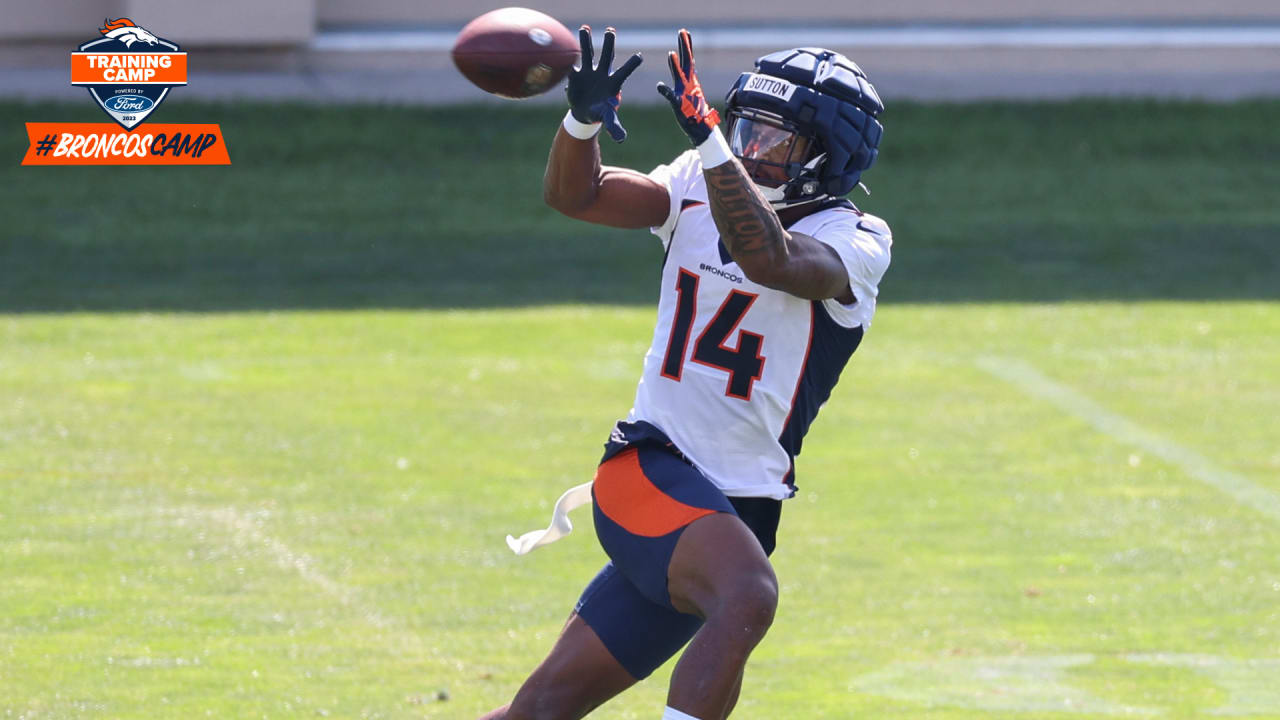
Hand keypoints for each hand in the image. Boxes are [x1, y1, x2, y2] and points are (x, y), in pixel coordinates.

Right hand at [565, 25, 642, 141]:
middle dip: (609, 44)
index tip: (640, 56)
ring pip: (588, 54)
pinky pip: (572, 65)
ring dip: (586, 42)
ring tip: (585, 28)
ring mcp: (589, 72)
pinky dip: (568, 59)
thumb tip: (621, 139)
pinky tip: (564, 49)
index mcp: (613, 83)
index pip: (624, 72)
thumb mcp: (607, 118)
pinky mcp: (576, 75)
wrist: (585, 113)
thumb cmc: (600, 113)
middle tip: (611, 31)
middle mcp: (602, 74)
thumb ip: (614, 125)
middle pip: (607, 56)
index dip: (631, 64)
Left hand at [656, 29, 720, 145]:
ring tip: (670, 54)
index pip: (689, 59)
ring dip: (675, 66)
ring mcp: (684, 94)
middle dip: (684, 47)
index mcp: (691, 81)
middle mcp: (689, 84)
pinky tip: (659, 85)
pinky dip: (665, 91)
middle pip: (687, 62)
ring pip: (679, 76)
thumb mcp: (690, 94)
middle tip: (682, 32)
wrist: (702, 129)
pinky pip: (671, 97)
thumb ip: (685, 80)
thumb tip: (683, 72)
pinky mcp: (679, 105)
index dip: (687, 46)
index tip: (685, 32)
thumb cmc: (695, 112)